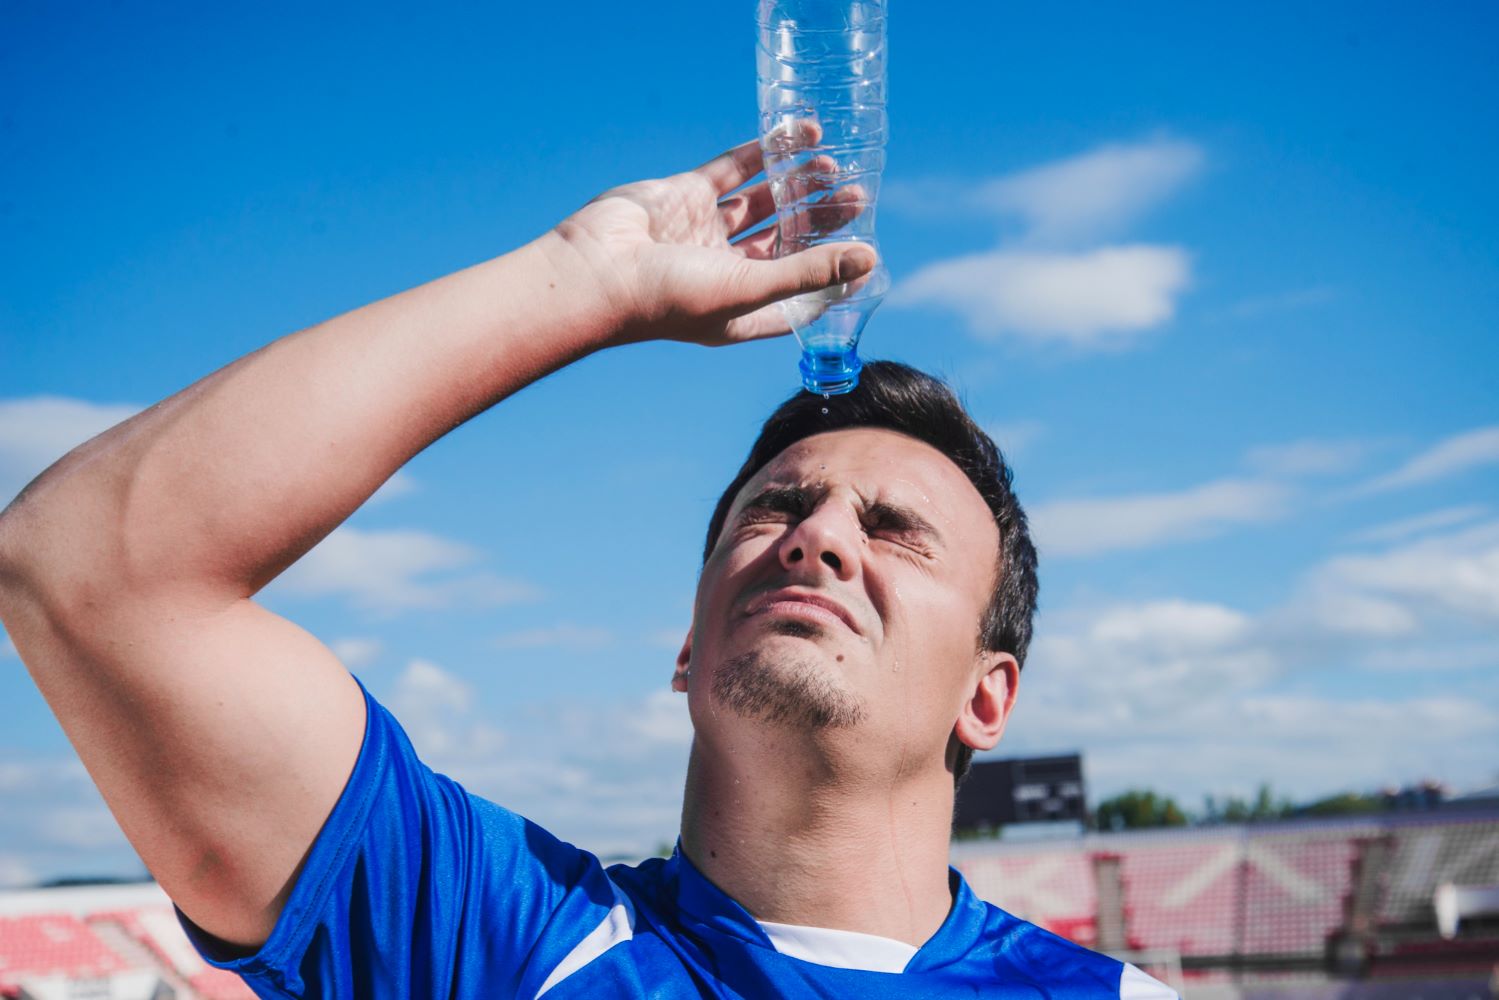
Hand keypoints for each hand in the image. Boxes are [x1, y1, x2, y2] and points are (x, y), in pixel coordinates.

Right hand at [550, 134, 875, 347]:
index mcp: (740, 309)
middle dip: (820, 221)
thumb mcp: (750, 289)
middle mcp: (724, 272)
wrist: (596, 270)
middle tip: (857, 197)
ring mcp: (704, 232)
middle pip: (785, 242)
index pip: (797, 297)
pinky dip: (763, 153)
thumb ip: (808, 272)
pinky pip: (733, 171)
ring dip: (796, 184)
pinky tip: (796, 137)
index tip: (865, 257)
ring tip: (832, 165)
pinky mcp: (685, 196)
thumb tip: (868, 259)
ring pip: (762, 203)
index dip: (830, 278)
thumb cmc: (669, 299)